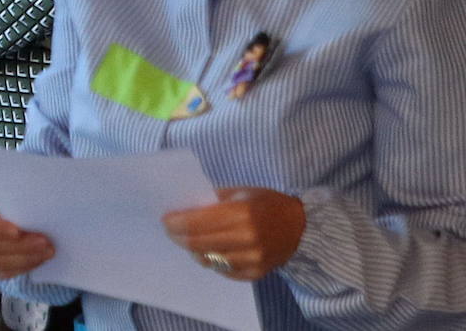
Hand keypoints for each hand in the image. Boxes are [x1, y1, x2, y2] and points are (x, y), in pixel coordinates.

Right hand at [0, 192, 54, 279]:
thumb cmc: (1, 199)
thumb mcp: (1, 193)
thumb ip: (11, 199)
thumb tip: (37, 204)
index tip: (17, 231)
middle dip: (20, 246)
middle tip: (44, 242)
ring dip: (25, 259)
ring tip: (47, 251)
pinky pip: (2, 274)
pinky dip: (23, 267)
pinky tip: (38, 259)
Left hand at [161, 187, 306, 281]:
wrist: (300, 227)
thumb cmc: (266, 204)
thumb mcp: (239, 192)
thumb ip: (212, 201)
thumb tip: (182, 208)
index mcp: (241, 213)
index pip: (196, 223)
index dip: (175, 223)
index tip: (165, 219)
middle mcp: (246, 239)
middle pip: (197, 244)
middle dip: (178, 236)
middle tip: (170, 230)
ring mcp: (251, 259)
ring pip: (207, 260)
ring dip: (194, 249)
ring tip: (190, 239)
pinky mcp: (255, 274)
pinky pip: (222, 270)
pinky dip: (212, 260)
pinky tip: (211, 249)